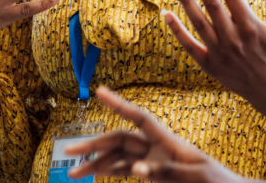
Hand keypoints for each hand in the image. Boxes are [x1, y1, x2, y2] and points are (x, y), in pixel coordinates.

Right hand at [66, 86, 242, 181]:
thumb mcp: (196, 178)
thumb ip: (166, 173)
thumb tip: (136, 170)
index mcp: (168, 142)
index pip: (139, 118)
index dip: (119, 104)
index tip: (98, 91)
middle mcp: (157, 148)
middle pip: (119, 140)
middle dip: (93, 145)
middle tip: (69, 151)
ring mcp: (154, 162)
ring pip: (118, 158)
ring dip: (96, 164)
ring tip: (73, 174)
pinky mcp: (155, 176)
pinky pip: (126, 171)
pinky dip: (110, 172)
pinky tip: (95, 175)